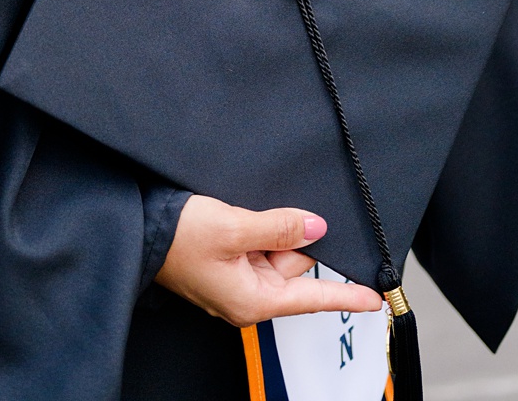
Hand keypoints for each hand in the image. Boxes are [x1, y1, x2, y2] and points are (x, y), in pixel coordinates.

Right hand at [154, 195, 384, 324]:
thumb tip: (316, 228)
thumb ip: (281, 227)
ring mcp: (239, 280)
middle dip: (291, 237)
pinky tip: (240, 218)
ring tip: (239, 217)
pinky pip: (261, 244)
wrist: (141, 232)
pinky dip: (259, 229)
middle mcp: (249, 295)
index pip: (312, 298)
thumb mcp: (235, 227)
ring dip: (270, 229)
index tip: (376, 298)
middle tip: (258, 220)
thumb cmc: (179, 238)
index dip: (346, 295)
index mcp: (252, 301)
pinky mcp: (230, 264)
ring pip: (279, 250)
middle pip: (295, 265)